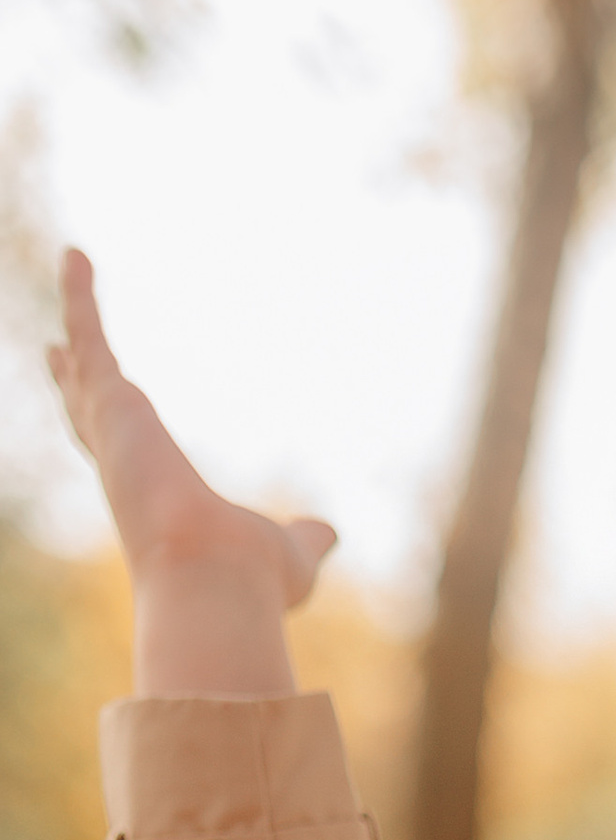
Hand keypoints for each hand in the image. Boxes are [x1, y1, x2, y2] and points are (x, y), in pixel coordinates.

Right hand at [48, 250, 334, 696]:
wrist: (219, 582)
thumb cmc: (252, 584)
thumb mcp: (291, 557)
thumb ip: (305, 540)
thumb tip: (331, 535)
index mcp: (158, 504)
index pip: (131, 463)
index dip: (115, 437)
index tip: (107, 412)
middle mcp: (126, 471)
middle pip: (92, 416)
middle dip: (76, 383)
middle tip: (60, 351)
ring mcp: (115, 436)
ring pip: (88, 364)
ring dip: (78, 316)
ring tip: (72, 270)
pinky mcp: (113, 405)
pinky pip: (91, 337)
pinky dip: (81, 297)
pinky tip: (78, 255)